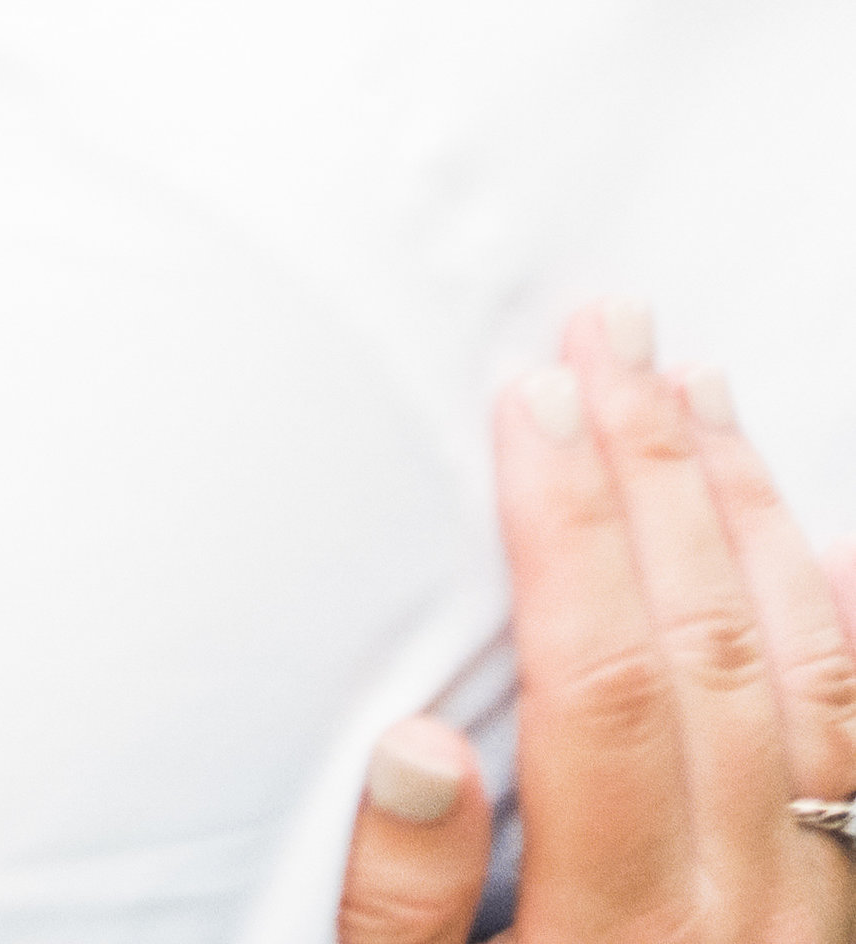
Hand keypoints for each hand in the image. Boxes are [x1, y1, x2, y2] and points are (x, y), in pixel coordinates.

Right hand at [337, 303, 855, 943]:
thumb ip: (401, 924)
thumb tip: (418, 750)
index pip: (606, 689)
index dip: (568, 523)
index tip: (529, 390)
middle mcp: (741, 933)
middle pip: (716, 658)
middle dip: (657, 471)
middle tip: (613, 330)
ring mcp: (817, 934)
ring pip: (823, 690)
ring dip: (754, 520)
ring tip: (699, 394)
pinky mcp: (844, 936)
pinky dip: (855, 633)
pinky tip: (819, 543)